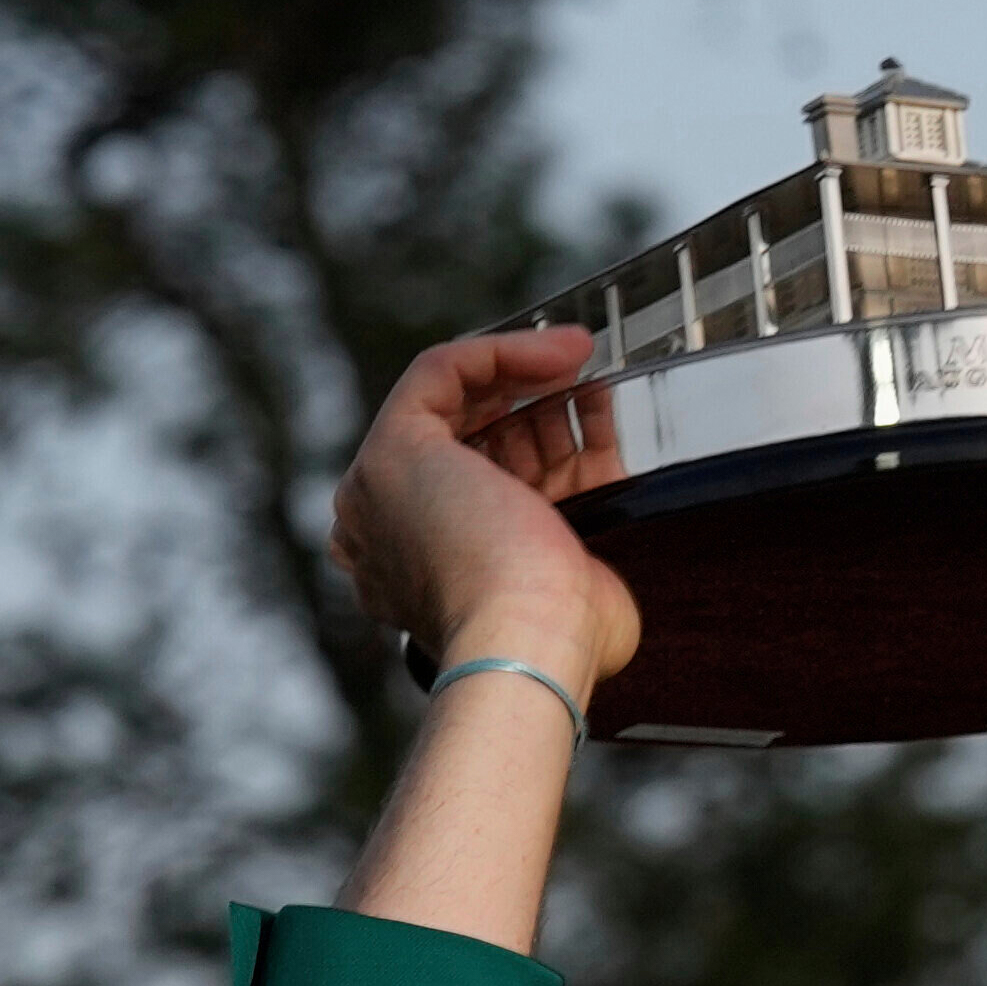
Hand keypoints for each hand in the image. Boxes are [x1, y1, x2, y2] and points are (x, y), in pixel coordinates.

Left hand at [328, 323, 639, 695]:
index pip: (431, 396)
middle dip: (527, 380)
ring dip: (560, 401)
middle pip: (482, 415)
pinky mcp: (553, 547)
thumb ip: (426, 393)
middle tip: (572, 355)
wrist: (535, 638)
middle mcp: (435, 514)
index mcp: (380, 500)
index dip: (491, 360)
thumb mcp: (403, 452)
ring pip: (527, 438)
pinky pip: (571, 472)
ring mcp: (497, 530)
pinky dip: (590, 434)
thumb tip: (471, 368)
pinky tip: (606, 407)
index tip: (548, 347)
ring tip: (591, 377)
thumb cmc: (466, 559)